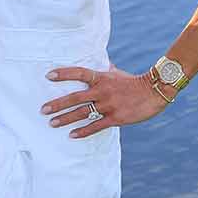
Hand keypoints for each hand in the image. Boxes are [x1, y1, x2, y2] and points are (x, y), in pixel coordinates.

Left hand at [42, 64, 167, 139]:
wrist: (155, 91)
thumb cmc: (134, 82)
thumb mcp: (117, 73)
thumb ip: (105, 69)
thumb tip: (99, 61)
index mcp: (102, 78)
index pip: (79, 73)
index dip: (64, 74)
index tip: (48, 76)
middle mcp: (103, 91)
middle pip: (75, 97)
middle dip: (58, 104)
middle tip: (43, 109)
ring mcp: (109, 105)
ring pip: (83, 112)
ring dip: (65, 119)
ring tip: (51, 123)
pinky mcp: (116, 118)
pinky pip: (96, 126)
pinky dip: (83, 131)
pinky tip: (71, 135)